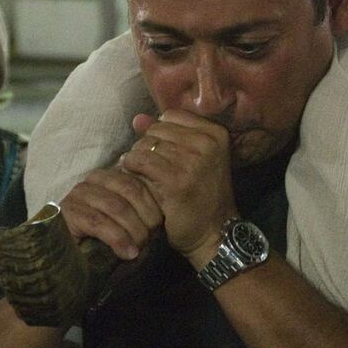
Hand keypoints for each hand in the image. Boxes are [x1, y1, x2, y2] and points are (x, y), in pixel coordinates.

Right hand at [59, 163, 164, 260]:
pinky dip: (118, 239)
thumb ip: (142, 213)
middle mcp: (93, 181)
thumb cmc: (106, 244)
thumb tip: (163, 216)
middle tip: (152, 238)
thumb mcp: (129, 225)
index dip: (153, 203)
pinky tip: (127, 253)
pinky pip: (99, 222)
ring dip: (134, 230)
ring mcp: (78, 195)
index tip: (162, 225)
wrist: (70, 266)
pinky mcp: (67, 213)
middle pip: (130, 190)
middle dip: (146, 217)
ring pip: (117, 206)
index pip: (138, 180)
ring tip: (140, 248)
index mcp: (110, 177)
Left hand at [120, 110, 237, 267]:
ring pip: (146, 144)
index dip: (160, 133)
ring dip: (137, 159)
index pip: (171, 116)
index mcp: (215, 133)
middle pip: (157, 130)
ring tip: (142, 173)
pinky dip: (132, 168)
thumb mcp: (194, 159)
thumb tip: (137, 118)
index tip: (162, 152)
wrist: (215, 232)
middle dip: (147, 146)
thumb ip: (167, 135)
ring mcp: (193, 161)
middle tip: (149, 166)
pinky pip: (140, 161)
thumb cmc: (202, 194)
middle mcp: (207, 143)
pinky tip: (136, 178)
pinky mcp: (176, 181)